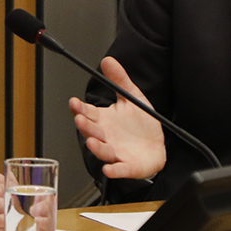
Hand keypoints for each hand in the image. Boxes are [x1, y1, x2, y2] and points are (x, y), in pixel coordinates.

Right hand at [70, 57, 165, 179]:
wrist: (156, 147)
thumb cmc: (141, 125)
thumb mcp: (132, 97)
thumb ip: (120, 80)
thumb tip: (108, 60)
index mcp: (104, 119)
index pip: (88, 113)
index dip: (80, 108)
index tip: (74, 102)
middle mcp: (106, 136)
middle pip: (91, 131)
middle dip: (85, 126)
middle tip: (80, 119)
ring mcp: (115, 152)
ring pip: (102, 150)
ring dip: (96, 147)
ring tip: (92, 141)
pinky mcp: (127, 166)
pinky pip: (119, 169)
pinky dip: (114, 170)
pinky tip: (109, 169)